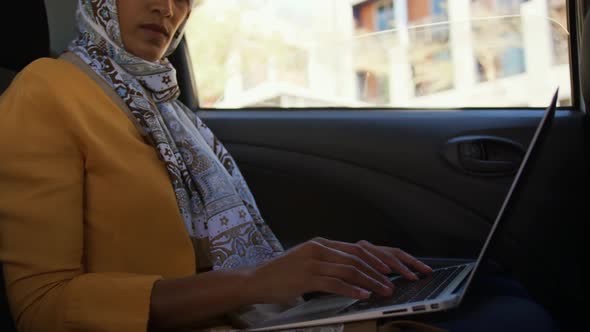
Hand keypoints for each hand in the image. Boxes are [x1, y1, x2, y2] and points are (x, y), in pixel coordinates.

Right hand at [249, 238, 432, 304]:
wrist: (258, 279)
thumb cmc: (284, 274)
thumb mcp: (309, 261)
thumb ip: (330, 262)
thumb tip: (356, 270)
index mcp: (323, 243)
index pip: (358, 248)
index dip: (378, 258)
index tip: (395, 268)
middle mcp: (320, 248)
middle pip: (357, 258)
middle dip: (380, 271)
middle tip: (395, 282)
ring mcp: (313, 261)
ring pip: (350, 270)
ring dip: (370, 281)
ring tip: (384, 290)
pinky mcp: (306, 277)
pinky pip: (335, 283)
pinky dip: (352, 290)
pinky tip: (364, 296)